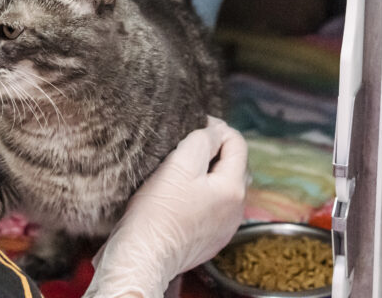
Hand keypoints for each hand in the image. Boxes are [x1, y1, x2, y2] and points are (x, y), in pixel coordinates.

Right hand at [83, 117, 247, 297]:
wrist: (144, 256)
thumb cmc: (158, 212)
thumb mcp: (179, 164)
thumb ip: (203, 140)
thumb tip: (216, 129)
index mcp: (233, 188)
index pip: (237, 144)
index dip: (217, 128)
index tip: (194, 125)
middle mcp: (237, 209)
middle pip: (234, 165)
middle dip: (215, 150)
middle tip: (186, 145)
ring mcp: (225, 227)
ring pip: (224, 187)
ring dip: (209, 173)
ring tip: (182, 170)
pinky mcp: (211, 239)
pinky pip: (215, 207)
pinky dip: (204, 195)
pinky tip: (182, 196)